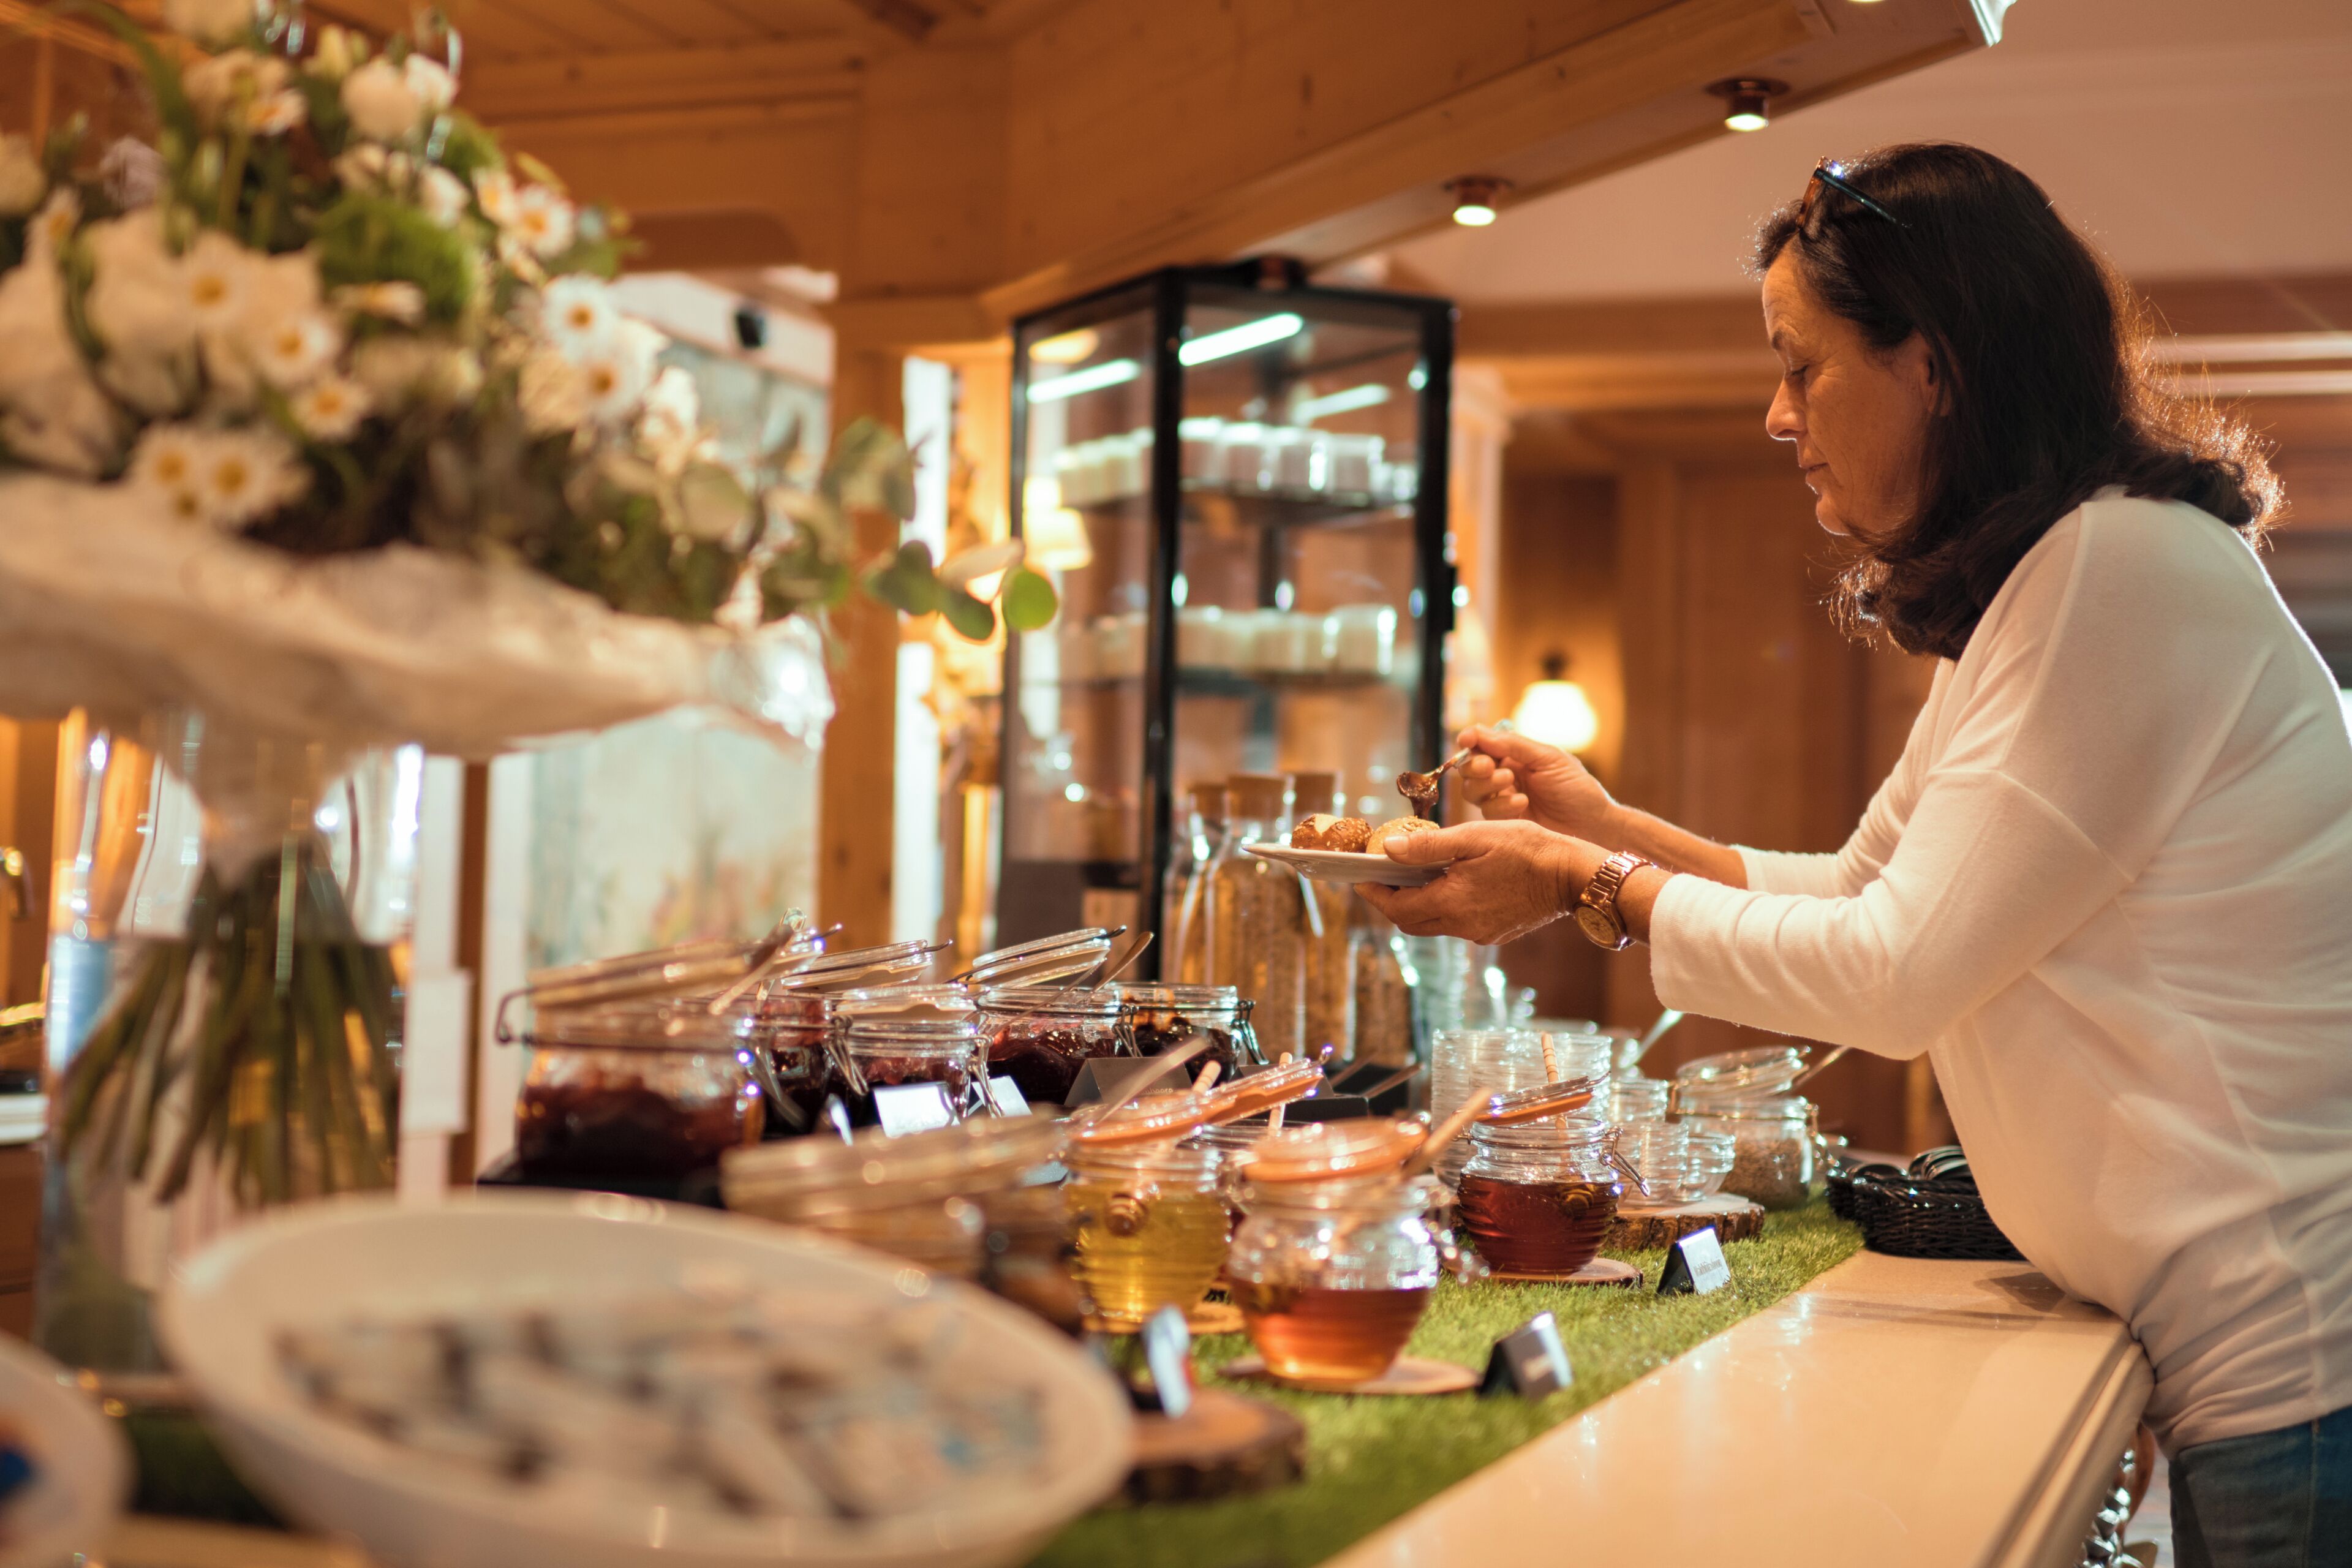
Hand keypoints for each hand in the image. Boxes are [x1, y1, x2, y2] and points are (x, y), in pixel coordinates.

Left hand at [1354, 820, 1605, 944]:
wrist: (1574, 876)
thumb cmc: (1528, 849)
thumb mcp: (1474, 838)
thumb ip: (1428, 847)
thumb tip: (1388, 849)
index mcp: (1452, 903)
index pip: (1397, 908)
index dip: (1375, 894)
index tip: (1361, 878)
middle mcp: (1462, 926)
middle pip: (1410, 922)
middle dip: (1391, 901)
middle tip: (1382, 876)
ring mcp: (1480, 933)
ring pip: (1433, 924)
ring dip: (1417, 903)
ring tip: (1414, 874)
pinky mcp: (1495, 932)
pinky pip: (1457, 923)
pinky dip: (1443, 905)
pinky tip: (1450, 881)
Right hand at [1454, 724, 1617, 841]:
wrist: (1594, 826)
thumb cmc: (1577, 789)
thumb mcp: (1548, 758)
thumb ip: (1512, 745)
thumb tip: (1478, 731)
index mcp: (1515, 756)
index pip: (1481, 744)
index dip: (1470, 741)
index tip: (1467, 740)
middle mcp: (1504, 777)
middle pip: (1469, 769)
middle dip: (1475, 765)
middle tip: (1490, 766)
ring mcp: (1502, 801)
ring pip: (1472, 791)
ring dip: (1487, 785)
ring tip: (1511, 783)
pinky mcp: (1504, 824)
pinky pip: (1486, 813)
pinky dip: (1501, 805)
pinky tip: (1522, 803)